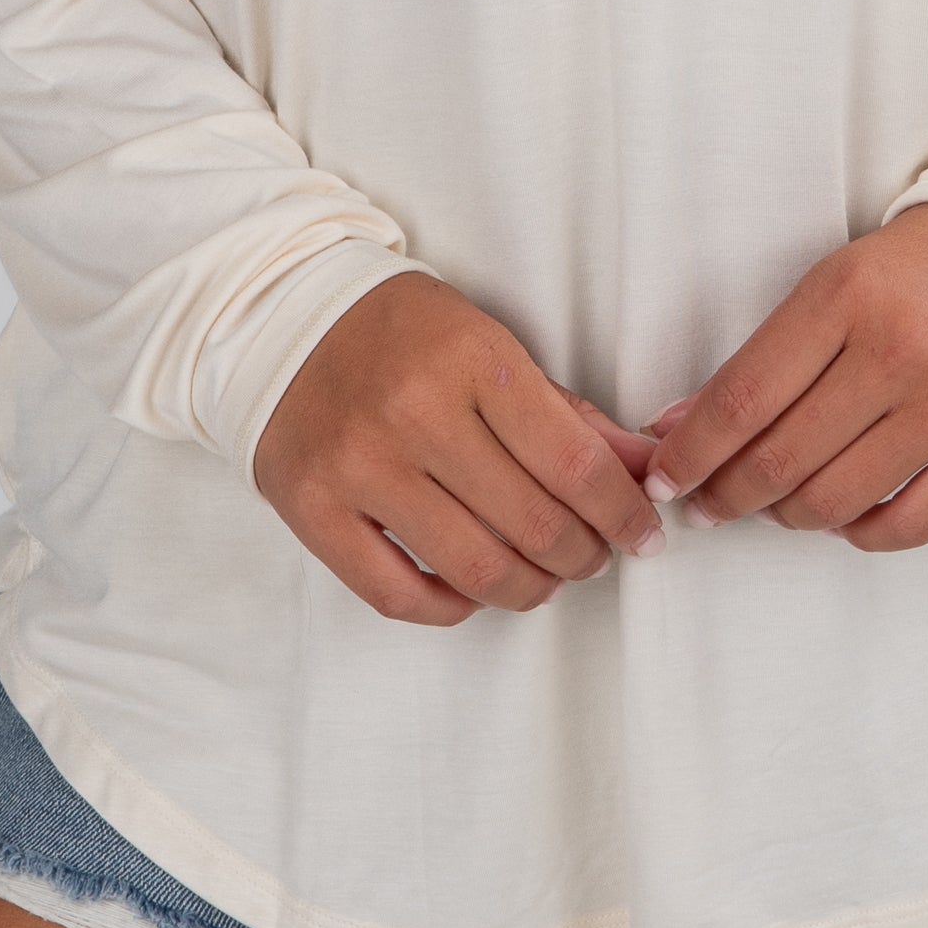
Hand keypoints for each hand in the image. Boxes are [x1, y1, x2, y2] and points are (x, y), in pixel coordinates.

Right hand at [252, 274, 665, 626]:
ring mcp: (359, 466)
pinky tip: (474, 592)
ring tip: (544, 577)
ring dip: (530, 589)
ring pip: (474, 568)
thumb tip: (644, 471)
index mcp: (473, 358)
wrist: (283, 319)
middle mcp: (415, 412)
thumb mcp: (492, 345)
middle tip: (593, 556)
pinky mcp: (314, 510)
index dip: (623, 513)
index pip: (574, 462)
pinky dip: (452, 608)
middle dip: (584, 555)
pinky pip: (398, 595)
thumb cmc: (404, 334)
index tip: (642, 533)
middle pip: (533, 523)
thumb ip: (569, 415)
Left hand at [641, 205, 927, 551]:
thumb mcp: (834, 281)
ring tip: (771, 504)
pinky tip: (839, 517)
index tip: (665, 475)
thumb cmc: (920, 269)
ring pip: (835, 501)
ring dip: (784, 515)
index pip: (743, 398)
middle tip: (705, 504)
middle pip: (780, 459)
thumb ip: (765, 357)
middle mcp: (901, 353)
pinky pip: (907, 526)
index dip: (691, 451)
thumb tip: (682, 425)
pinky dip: (857, 533)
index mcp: (848, 296)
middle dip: (724, 493)